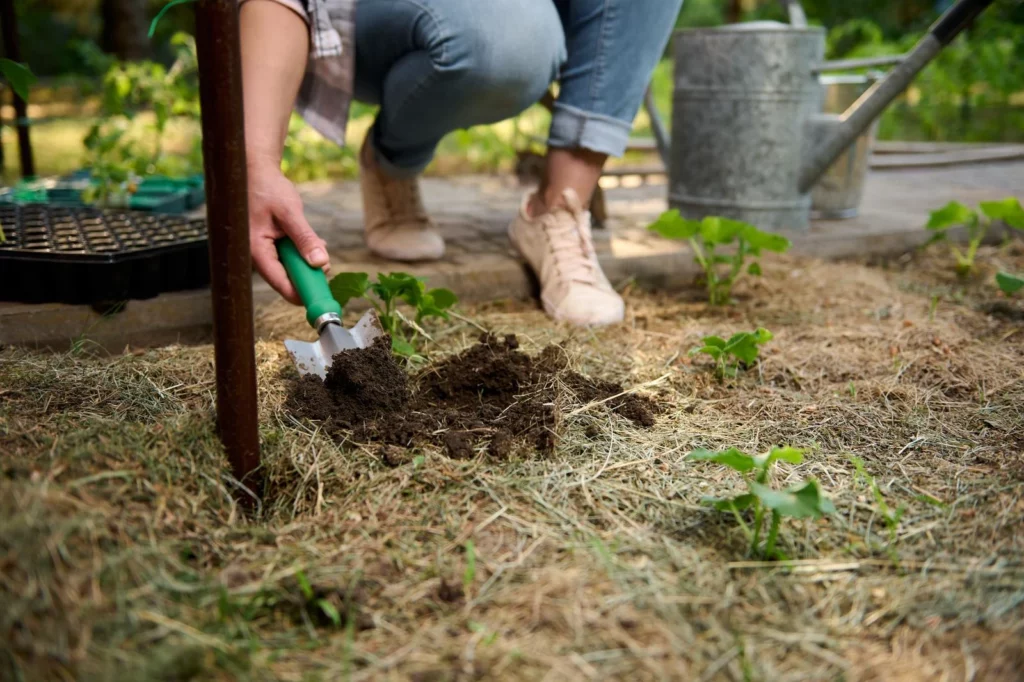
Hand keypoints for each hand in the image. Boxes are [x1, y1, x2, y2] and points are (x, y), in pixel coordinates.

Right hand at [247, 161, 328, 304]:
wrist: (257, 171)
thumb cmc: (268, 188)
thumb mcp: (289, 212)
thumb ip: (305, 238)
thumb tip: (320, 263)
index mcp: (255, 249)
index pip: (278, 281)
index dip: (298, 293)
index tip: (318, 299)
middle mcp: (256, 254)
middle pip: (284, 277)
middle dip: (306, 275)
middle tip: (326, 268)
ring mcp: (263, 249)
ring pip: (288, 267)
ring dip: (306, 262)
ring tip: (320, 249)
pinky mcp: (269, 244)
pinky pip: (288, 256)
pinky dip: (302, 252)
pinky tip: (314, 244)